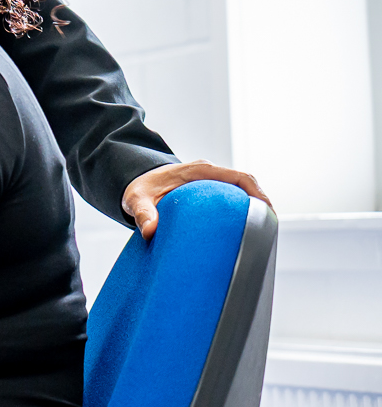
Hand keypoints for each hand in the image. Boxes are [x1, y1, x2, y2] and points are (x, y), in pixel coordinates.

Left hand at [122, 160, 272, 239]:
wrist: (136, 182)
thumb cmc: (139, 188)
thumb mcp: (137, 199)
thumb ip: (143, 213)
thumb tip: (150, 231)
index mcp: (199, 171)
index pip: (239, 177)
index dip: (258, 193)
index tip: (268, 212)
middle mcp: (209, 175)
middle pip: (246, 186)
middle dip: (261, 205)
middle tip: (269, 230)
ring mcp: (211, 183)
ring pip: (240, 194)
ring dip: (252, 210)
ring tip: (261, 234)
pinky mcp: (209, 193)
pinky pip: (231, 200)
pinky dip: (241, 212)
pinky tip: (242, 232)